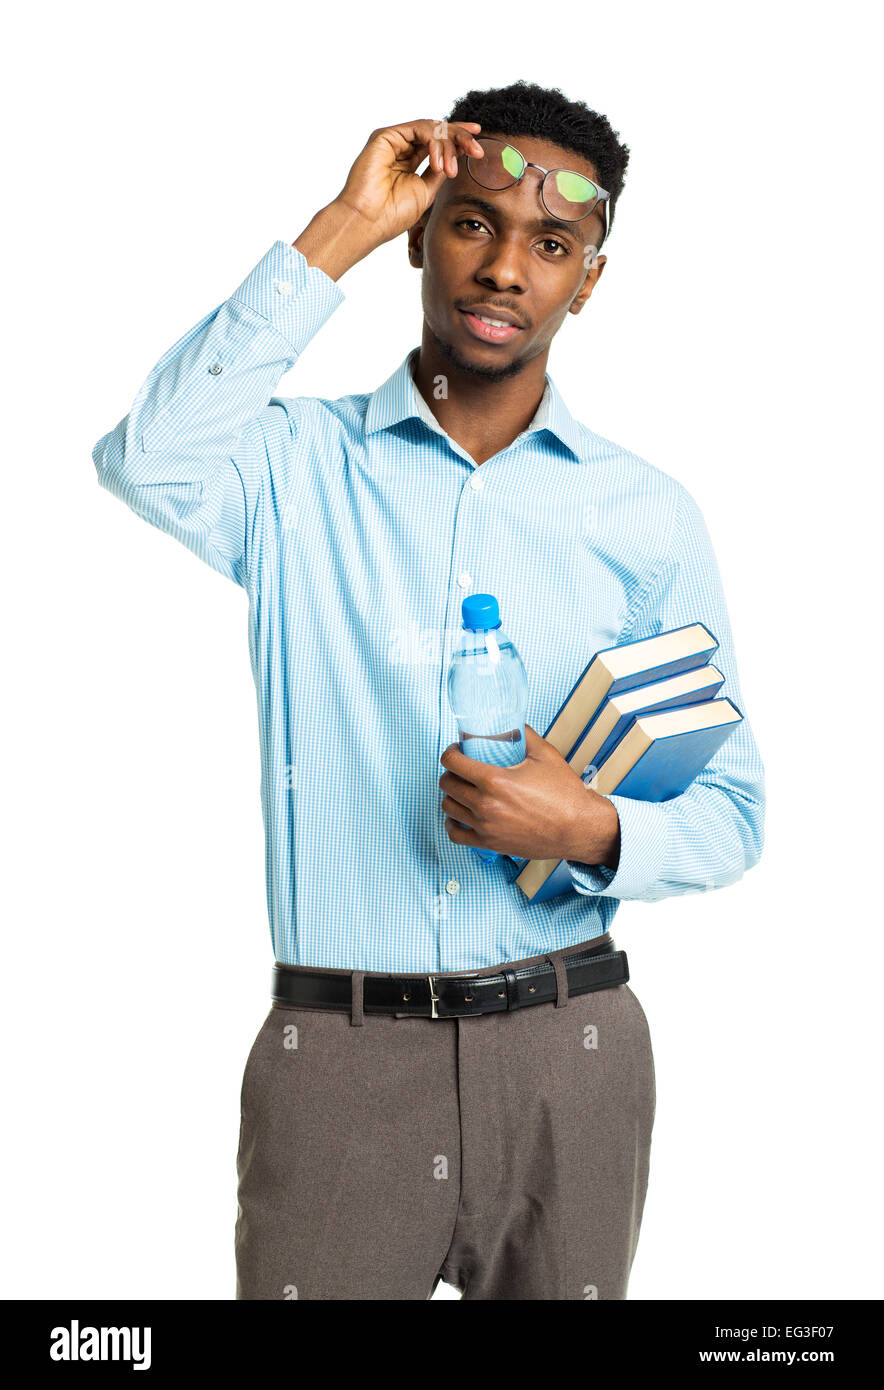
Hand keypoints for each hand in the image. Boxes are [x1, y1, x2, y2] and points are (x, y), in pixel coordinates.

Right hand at [336, 118, 484, 245]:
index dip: (458, 139)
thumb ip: (439, 171)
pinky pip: (419, 129)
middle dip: (460, 137)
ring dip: (448, 145)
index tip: (478, 143)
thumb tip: (456, 157)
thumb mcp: (427, 191)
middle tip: (477, 150)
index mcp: (409, 160)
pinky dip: (434, 142)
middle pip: (437, 131)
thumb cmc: (392, 214)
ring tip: (452, 169)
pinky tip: (438, 162)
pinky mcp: (385, 135)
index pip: (437, 143)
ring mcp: (393, 140)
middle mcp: (401, 147)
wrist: (369, 221)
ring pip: (431, 128)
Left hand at [439, 724, 620, 864]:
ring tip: (462, 790)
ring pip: (449, 808)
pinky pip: (456, 835)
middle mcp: (485, 805)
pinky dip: (452, 824)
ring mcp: (485, 826)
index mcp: (495, 780)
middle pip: (447, 784)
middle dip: (450, 772)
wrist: (578, 828)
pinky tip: (459, 817)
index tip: (456, 751)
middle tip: (461, 769)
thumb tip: (512, 724)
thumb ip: (524, 735)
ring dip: (451, 796)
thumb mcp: (545, 755)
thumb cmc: (565, 795)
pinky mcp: (489, 843)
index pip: (453, 762)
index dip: (451, 752)